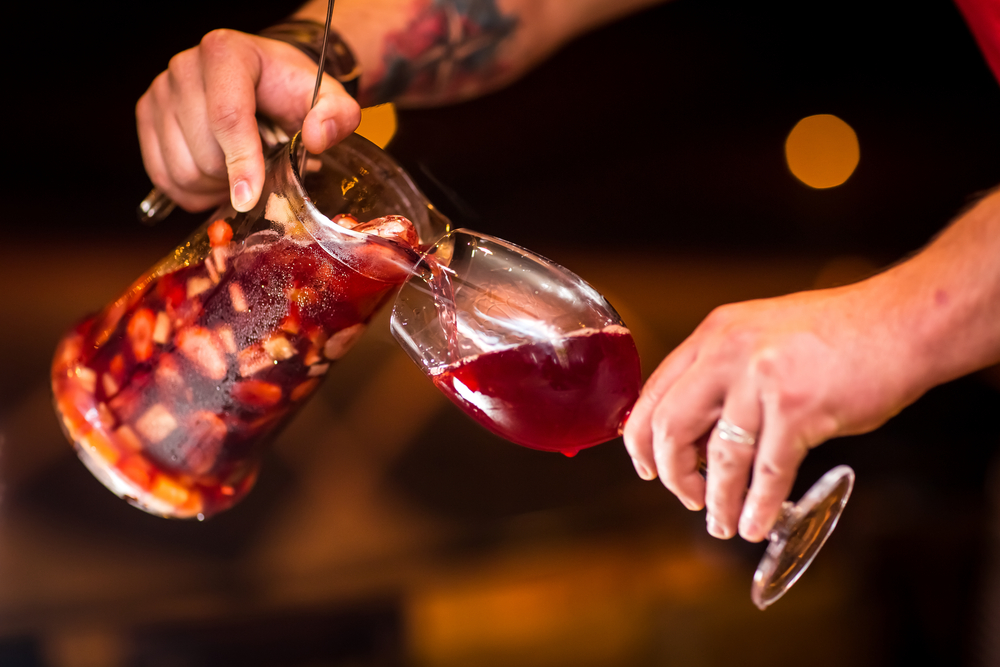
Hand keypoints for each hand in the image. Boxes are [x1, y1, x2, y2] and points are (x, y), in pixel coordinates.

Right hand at [136, 29, 361, 212]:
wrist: (264, 80)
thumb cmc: (292, 90)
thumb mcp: (329, 98)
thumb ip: (338, 115)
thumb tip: (317, 138)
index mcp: (227, 53)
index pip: (227, 116)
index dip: (240, 162)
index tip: (250, 198)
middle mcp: (185, 67)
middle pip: (203, 150)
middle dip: (234, 176)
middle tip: (260, 172)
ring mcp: (160, 91)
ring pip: (181, 169)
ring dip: (214, 187)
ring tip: (240, 173)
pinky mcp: (147, 116)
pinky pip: (162, 176)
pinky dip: (192, 192)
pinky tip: (217, 180)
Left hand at [622, 280, 921, 542]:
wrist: (902, 322)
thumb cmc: (839, 332)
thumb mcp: (759, 333)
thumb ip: (724, 371)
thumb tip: (698, 427)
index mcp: (713, 335)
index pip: (653, 393)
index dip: (642, 439)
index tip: (648, 465)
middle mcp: (727, 353)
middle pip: (670, 426)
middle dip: (672, 473)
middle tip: (685, 496)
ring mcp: (761, 380)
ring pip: (719, 457)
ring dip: (718, 500)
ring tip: (722, 523)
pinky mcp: (798, 408)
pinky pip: (767, 471)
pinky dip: (757, 505)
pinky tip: (756, 522)